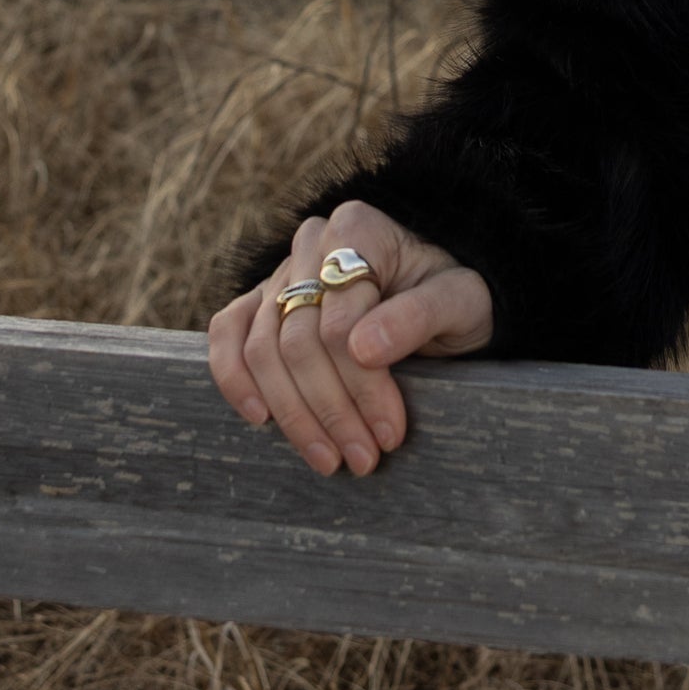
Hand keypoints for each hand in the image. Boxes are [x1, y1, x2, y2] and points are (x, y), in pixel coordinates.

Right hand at [207, 202, 492, 476]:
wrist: (437, 290)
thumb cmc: (449, 293)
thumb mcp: (460, 300)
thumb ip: (419, 315)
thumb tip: (362, 348)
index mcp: (358, 230)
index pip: (340, 323)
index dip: (362, 386)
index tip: (389, 433)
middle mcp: (311, 243)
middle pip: (298, 340)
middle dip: (330, 409)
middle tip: (362, 458)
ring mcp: (281, 271)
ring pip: (263, 348)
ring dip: (292, 414)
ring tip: (329, 459)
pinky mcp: (261, 300)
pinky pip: (228, 333)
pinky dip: (235, 378)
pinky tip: (261, 419)